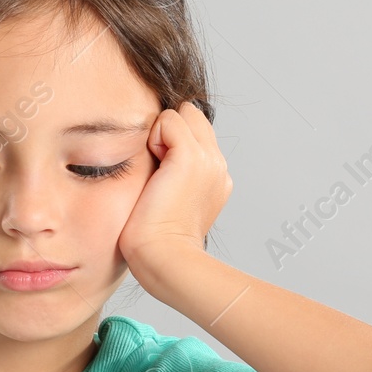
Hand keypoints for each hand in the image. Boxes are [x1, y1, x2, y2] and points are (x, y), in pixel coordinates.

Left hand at [117, 101, 230, 289]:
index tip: (159, 172)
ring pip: (183, 114)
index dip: (173, 140)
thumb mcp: (171, 201)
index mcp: (216, 176)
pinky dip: (155, 136)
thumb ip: (172, 175)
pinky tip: (153, 167)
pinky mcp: (191, 157)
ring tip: (156, 171)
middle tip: (156, 168)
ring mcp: (208, 159)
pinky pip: (170, 119)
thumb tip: (155, 155)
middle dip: (170, 131)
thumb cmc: (157, 240)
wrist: (165, 258)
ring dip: (161, 133)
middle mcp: (218, 165)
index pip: (196, 132)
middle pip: (193, 117)